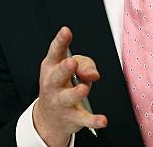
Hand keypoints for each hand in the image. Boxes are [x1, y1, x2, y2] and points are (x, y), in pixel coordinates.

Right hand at [33, 27, 107, 146]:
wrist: (50, 118)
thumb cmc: (63, 83)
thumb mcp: (71, 68)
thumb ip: (85, 64)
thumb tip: (93, 75)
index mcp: (52, 67)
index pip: (55, 52)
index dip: (60, 41)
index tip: (66, 31)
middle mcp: (53, 84)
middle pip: (57, 75)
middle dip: (64, 69)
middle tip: (71, 62)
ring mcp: (61, 101)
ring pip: (68, 97)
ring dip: (75, 93)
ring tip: (83, 88)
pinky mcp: (72, 117)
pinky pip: (83, 119)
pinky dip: (93, 121)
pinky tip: (103, 121)